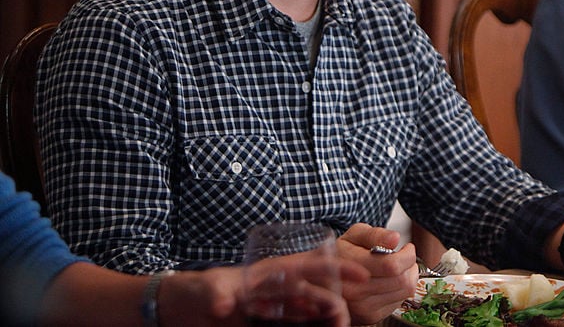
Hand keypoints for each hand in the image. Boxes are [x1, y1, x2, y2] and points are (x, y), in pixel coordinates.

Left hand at [160, 252, 366, 326]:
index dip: (338, 268)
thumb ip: (216, 293)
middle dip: (336, 305)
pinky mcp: (270, 325)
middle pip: (319, 294)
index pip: (313, 266)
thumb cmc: (196, 290)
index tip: (361, 274)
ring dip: (325, 321)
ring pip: (312, 314)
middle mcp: (281, 290)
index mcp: (274, 272)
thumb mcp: (206, 288)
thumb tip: (221, 305)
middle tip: (344, 321)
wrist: (180, 312)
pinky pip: (297, 326)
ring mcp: (276, 310)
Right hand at [335, 222, 418, 323]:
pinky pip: (399, 302)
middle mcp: (354, 291)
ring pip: (404, 292)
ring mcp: (362, 308)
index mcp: (349, 267)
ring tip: (398, 268)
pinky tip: (389, 281)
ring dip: (408, 276)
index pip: (391, 265)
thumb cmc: (341, 254)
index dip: (406, 255)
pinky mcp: (370, 317)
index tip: (406, 247)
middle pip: (402, 280)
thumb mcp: (354, 235)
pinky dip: (400, 290)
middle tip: (404, 256)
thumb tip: (394, 238)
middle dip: (410, 265)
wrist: (324, 279)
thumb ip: (375, 235)